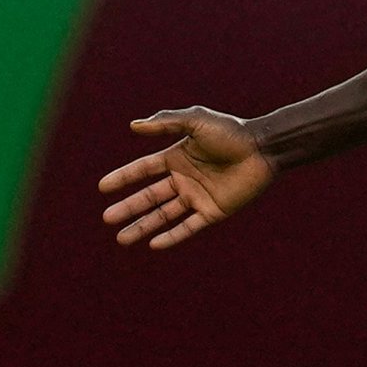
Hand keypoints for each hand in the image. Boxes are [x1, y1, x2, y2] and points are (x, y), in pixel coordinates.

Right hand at [98, 107, 274, 249]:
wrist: (264, 149)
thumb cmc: (232, 132)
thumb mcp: (197, 121)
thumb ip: (167, 122)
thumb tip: (134, 125)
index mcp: (178, 156)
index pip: (144, 169)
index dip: (124, 177)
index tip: (102, 187)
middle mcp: (184, 178)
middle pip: (150, 196)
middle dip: (128, 207)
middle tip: (107, 219)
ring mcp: (198, 196)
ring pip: (164, 215)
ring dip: (143, 226)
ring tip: (121, 238)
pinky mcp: (213, 211)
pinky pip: (188, 227)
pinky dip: (172, 236)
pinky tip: (154, 244)